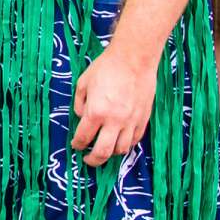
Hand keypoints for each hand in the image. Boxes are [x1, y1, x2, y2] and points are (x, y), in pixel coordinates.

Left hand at [71, 47, 154, 168]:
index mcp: (96, 112)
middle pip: (103, 152)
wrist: (134, 59)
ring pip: (121, 149)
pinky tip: (120, 141)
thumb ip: (79, 104)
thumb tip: (81, 118)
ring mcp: (131, 121)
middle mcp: (114, 121)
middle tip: (88, 160)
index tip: (76, 145)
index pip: (83, 138)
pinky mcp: (144, 119)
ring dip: (110, 153)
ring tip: (104, 150)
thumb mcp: (83, 83)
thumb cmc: (106, 68)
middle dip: (93, 160)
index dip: (77, 145)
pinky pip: (135, 140)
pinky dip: (126, 144)